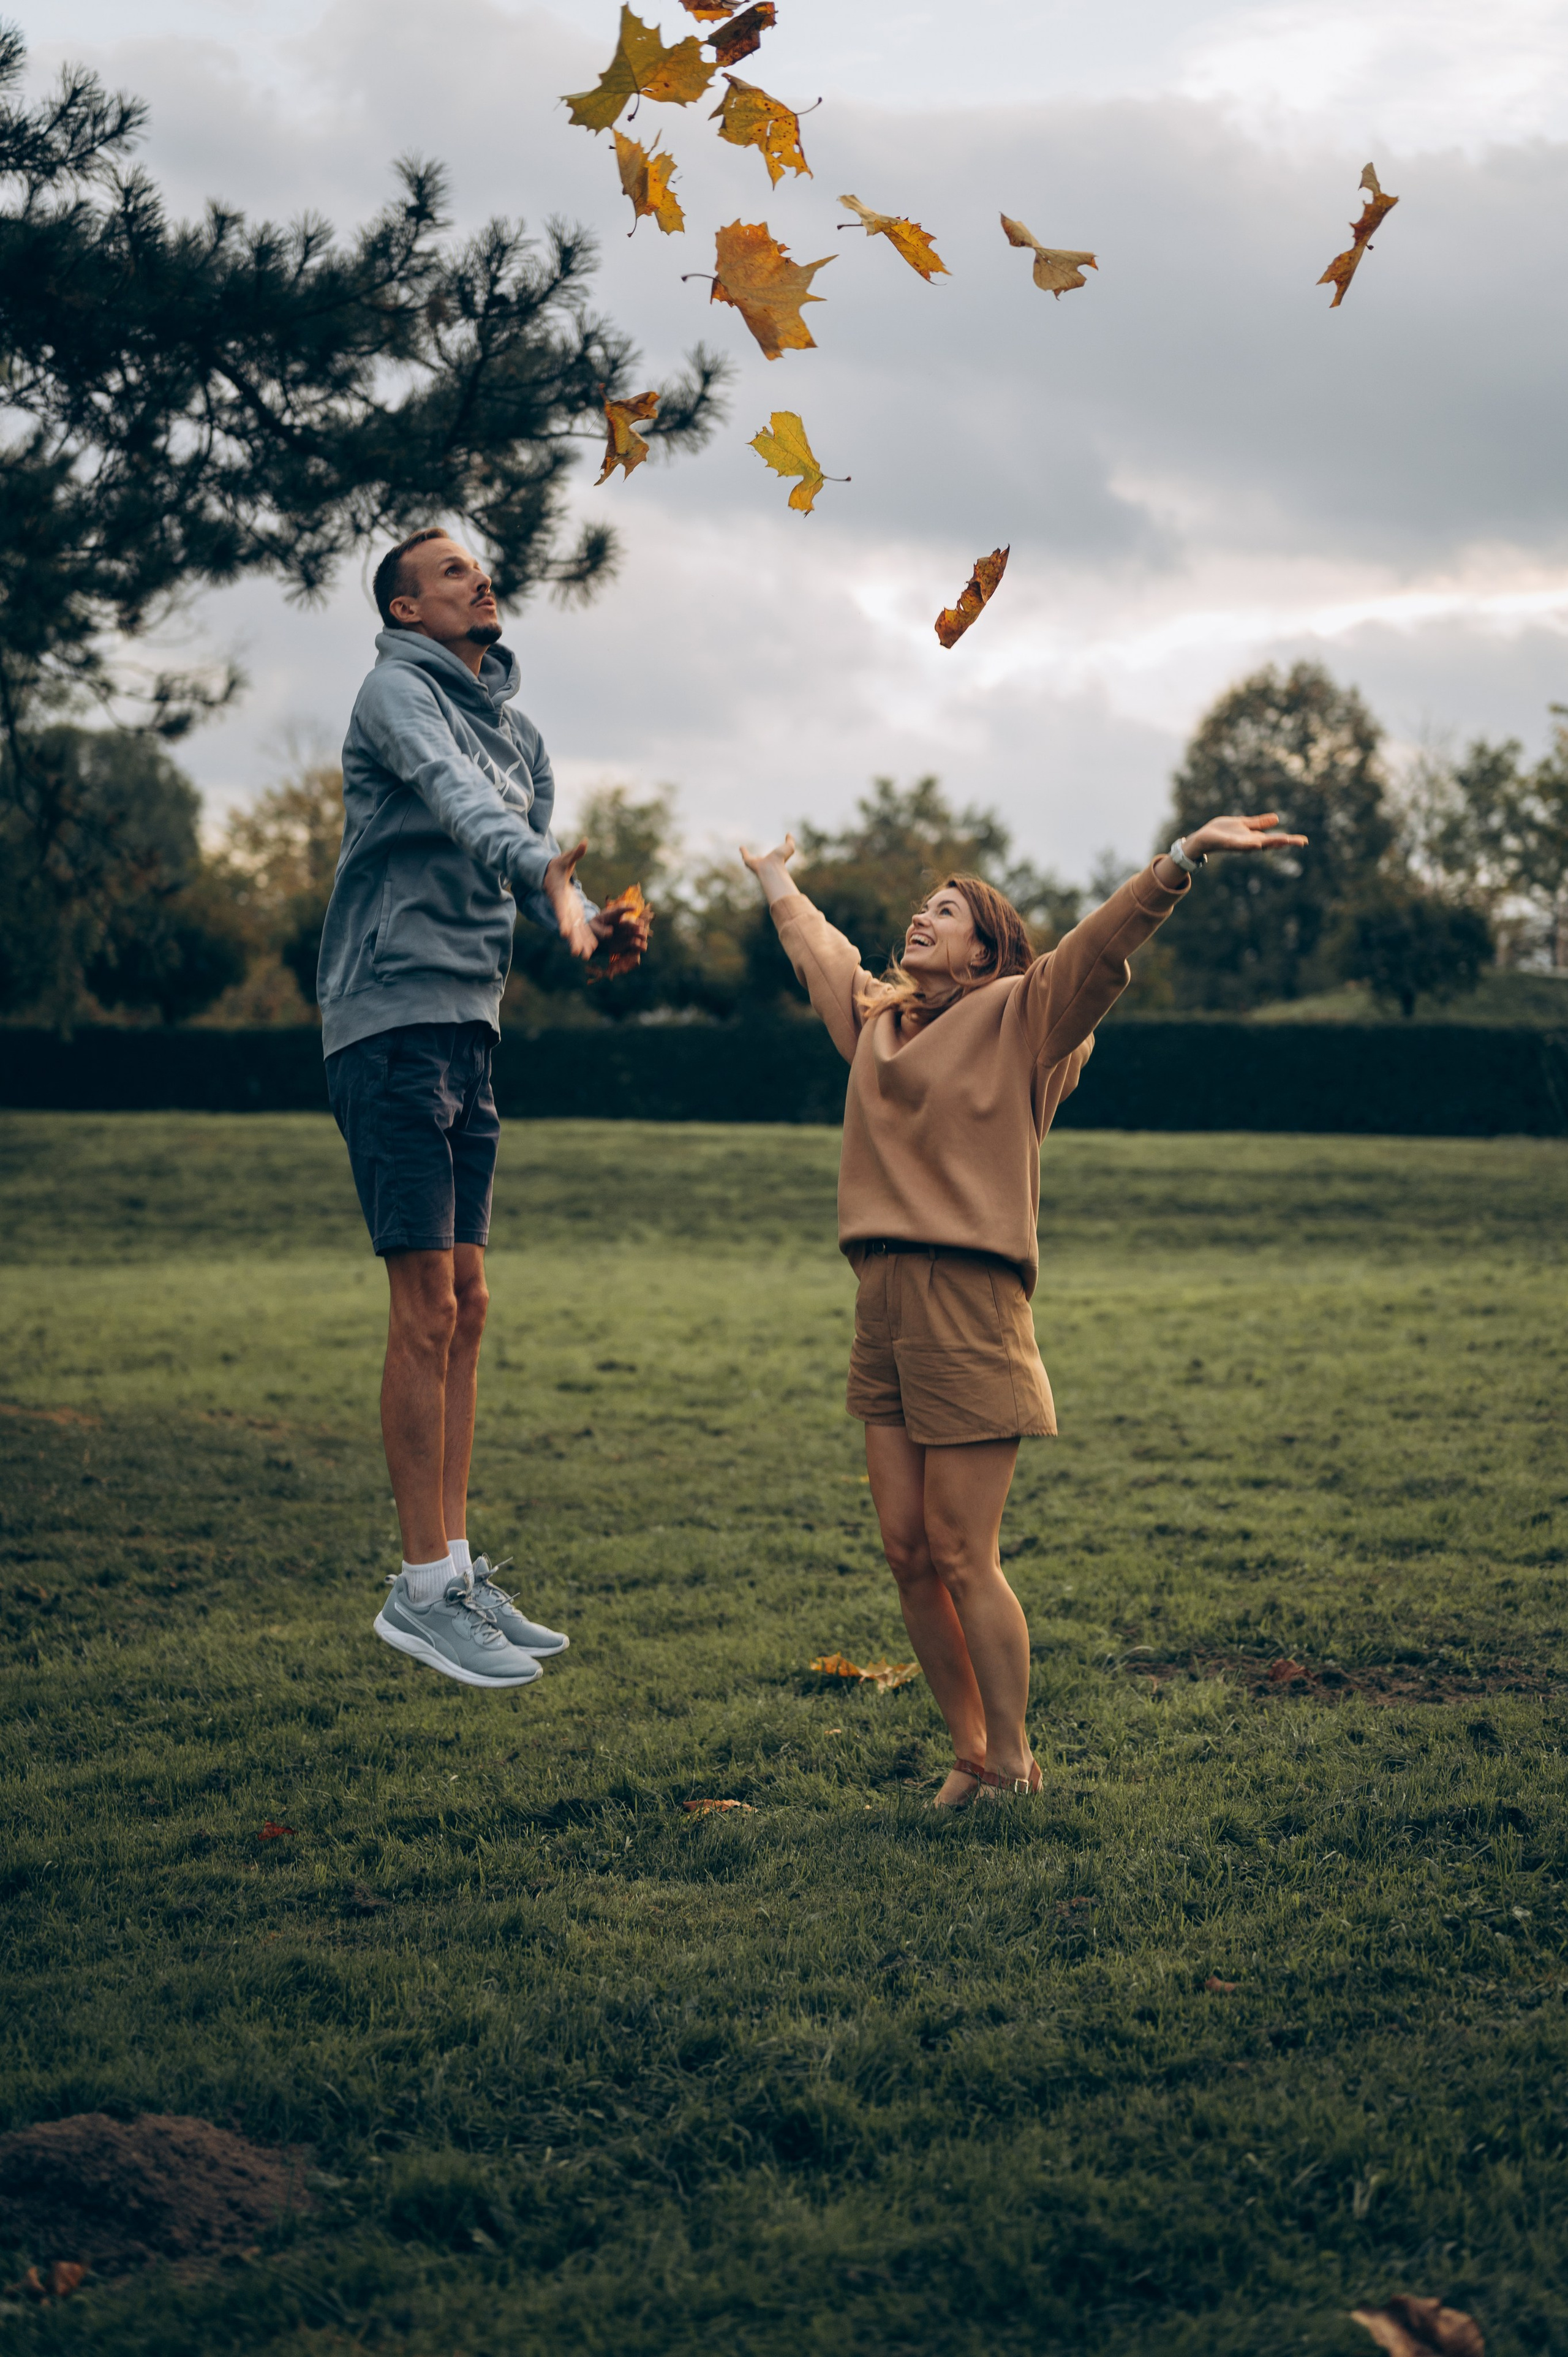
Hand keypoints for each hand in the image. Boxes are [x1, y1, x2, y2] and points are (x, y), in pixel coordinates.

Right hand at [542, 838, 598, 960]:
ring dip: (580, 944)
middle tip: (577, 953)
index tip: (565, 933)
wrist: (550, 876)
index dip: (564, 922)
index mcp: (559, 897)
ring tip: (586, 957)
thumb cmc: (556, 866)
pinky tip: (593, 951)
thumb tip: (585, 842)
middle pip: (568, 927)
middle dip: (573, 940)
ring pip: (575, 932)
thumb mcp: (565, 859)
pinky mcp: (574, 916)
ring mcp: (568, 914)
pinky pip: (581, 930)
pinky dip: (586, 939)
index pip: (560, 911)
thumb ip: (575, 853)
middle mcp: (563, 909)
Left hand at [587, 902, 653, 961]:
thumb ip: (601, 930)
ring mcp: (625, 934)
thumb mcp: (594, 927)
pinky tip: (643, 947)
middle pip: (631, 923)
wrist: (595, 940)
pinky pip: (635, 945)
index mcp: (614, 916)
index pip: (621, 910)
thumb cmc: (594, 930)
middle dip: (636, 925)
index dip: (628, 907)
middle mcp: (622, 924)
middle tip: (638, 927)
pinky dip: (640, 946)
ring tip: (643, 936)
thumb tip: (610, 932)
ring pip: (636, 933)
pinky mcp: (626, 944)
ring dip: (641, 934)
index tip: (635, 907)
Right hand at [740, 832, 798, 906]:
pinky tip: (741, 847)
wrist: (772, 867)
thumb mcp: (789, 848)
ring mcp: (756, 863)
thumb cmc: (781, 859)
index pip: (773, 858)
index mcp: (774, 861)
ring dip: (748, 856)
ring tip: (744, 851)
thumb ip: (790, 841)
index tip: (774, 852)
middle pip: (761, 861)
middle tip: (758, 856)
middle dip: (759, 858)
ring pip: (751, 860)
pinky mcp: (749, 862)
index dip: (774, 854)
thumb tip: (789, 834)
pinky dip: (743, 852)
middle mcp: (764, 863)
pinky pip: (745, 856)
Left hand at [1183, 811, 1308, 858]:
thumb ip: (1259, 823)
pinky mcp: (1229, 843)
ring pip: (1258, 844)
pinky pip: (1241, 844)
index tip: (1304, 840)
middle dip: (1286, 842)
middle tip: (1301, 842)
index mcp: (1254, 838)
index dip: (1289, 839)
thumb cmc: (1222, 832)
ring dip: (1271, 843)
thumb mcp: (1244, 824)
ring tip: (1285, 841)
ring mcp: (1240, 844)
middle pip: (1271, 843)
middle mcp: (1250, 843)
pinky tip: (1258, 843)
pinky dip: (1249, 844)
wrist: (1203, 838)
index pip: (1275, 839)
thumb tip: (1277, 819)